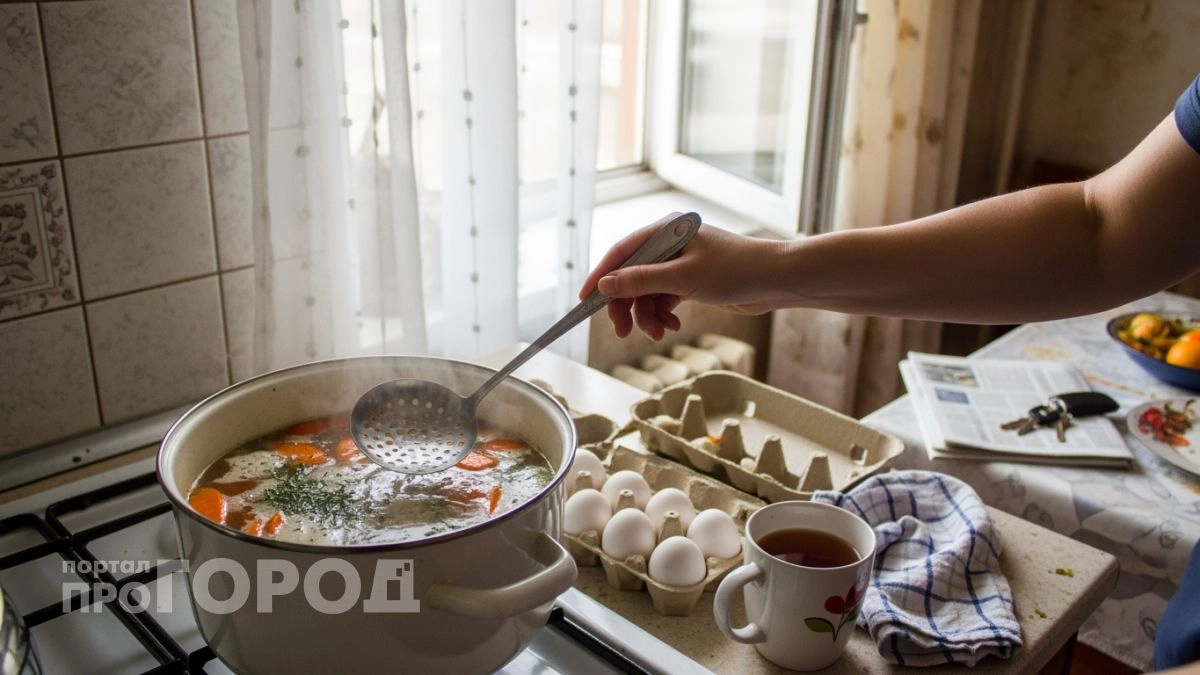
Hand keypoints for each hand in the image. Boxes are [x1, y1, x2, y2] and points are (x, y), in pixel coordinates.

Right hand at [579, 217, 778, 339]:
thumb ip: (641, 281)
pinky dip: (663, 315)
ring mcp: (680, 263)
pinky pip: (664, 299)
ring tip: (659, 333)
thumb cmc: (735, 270)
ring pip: (647, 293)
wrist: (776, 280)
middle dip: (627, 306)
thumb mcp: (683, 278)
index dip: (600, 277)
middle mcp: (669, 245)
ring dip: (648, 315)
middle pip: (631, 277)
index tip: (585, 301)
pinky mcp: (691, 281)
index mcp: (665, 232)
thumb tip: (605, 285)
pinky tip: (671, 326)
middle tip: (623, 332)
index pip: (621, 253)